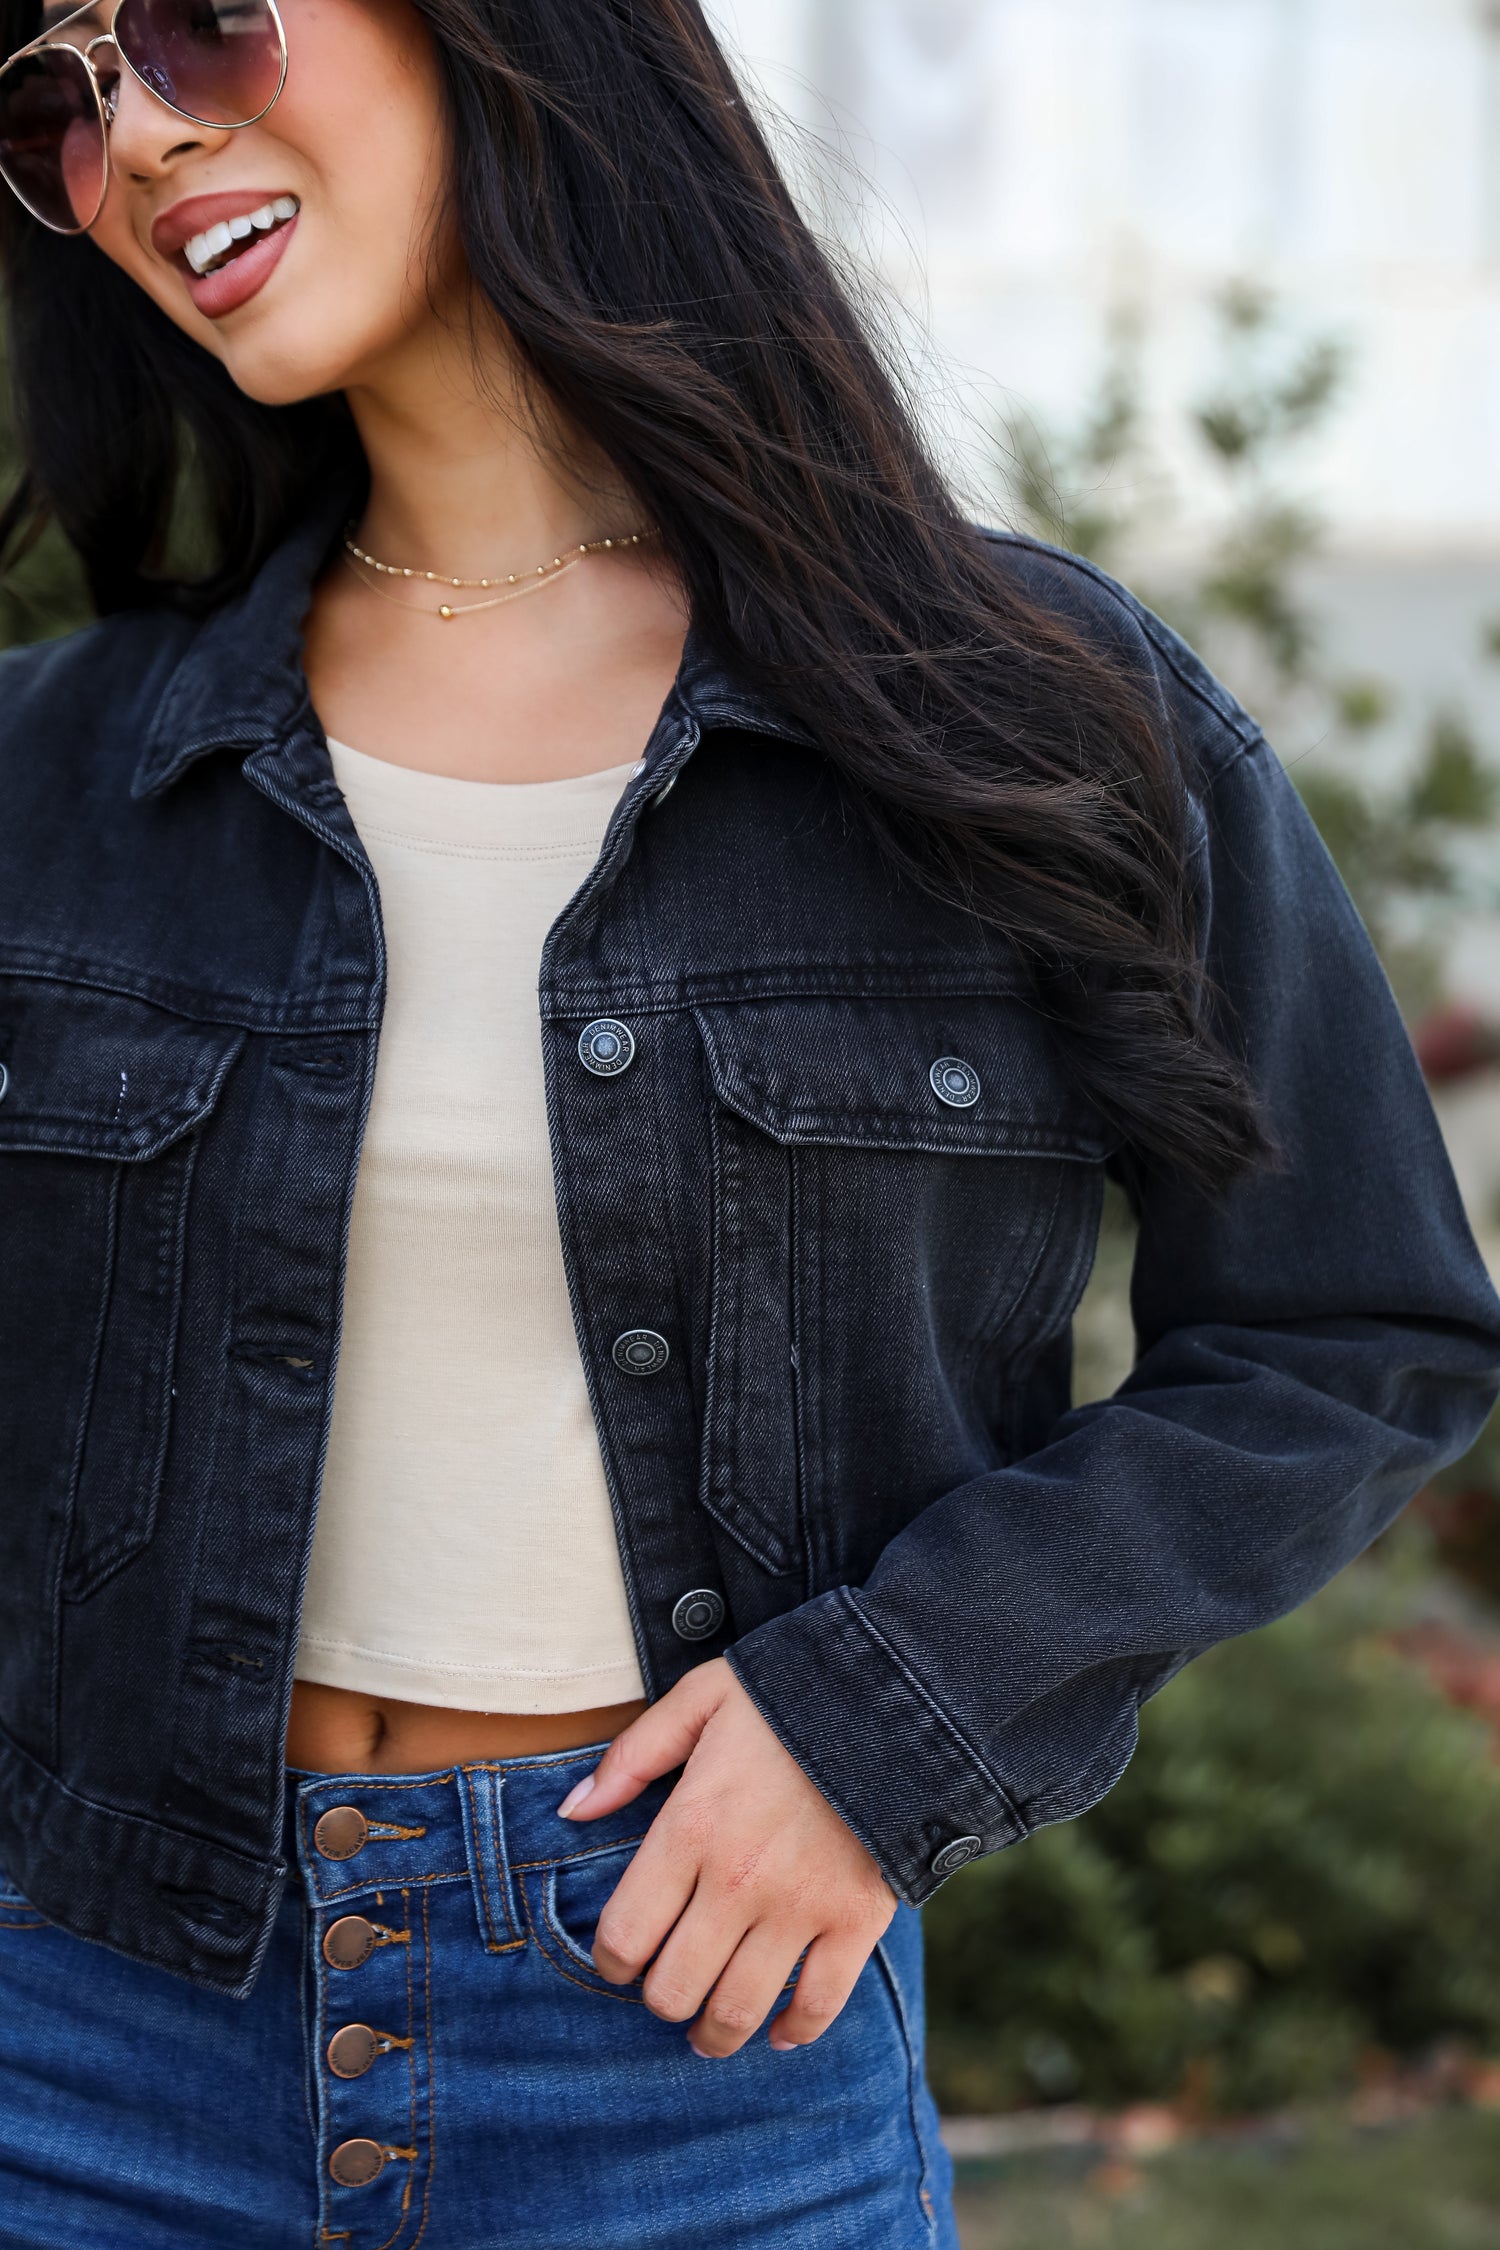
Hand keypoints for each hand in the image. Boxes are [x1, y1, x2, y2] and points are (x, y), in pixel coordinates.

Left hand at [556, 1658, 895, 2056]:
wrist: (891, 1698)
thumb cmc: (785, 1695)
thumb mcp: (698, 1701)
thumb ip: (631, 1757)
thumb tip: (572, 1810)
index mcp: (691, 1828)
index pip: (626, 1934)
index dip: (612, 1960)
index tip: (622, 1957)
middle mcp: (738, 1880)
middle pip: (674, 1988)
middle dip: (661, 1999)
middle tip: (667, 1990)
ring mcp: (800, 1907)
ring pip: (739, 2010)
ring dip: (715, 2034)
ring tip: (708, 2033)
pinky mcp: (856, 1921)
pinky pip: (820, 2004)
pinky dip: (795, 2031)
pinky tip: (778, 2032)